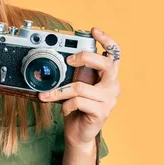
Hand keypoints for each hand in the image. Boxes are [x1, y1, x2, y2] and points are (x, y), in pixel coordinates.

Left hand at [38, 27, 120, 148]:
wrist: (78, 133)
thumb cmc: (77, 107)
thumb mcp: (77, 86)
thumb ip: (76, 73)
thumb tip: (61, 57)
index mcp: (108, 77)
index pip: (114, 55)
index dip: (107, 40)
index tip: (94, 31)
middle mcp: (112, 86)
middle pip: (106, 64)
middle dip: (86, 57)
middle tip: (69, 59)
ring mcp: (109, 100)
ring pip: (81, 87)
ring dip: (60, 91)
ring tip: (48, 95)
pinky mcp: (102, 112)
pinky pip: (78, 101)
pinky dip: (65, 104)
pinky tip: (64, 109)